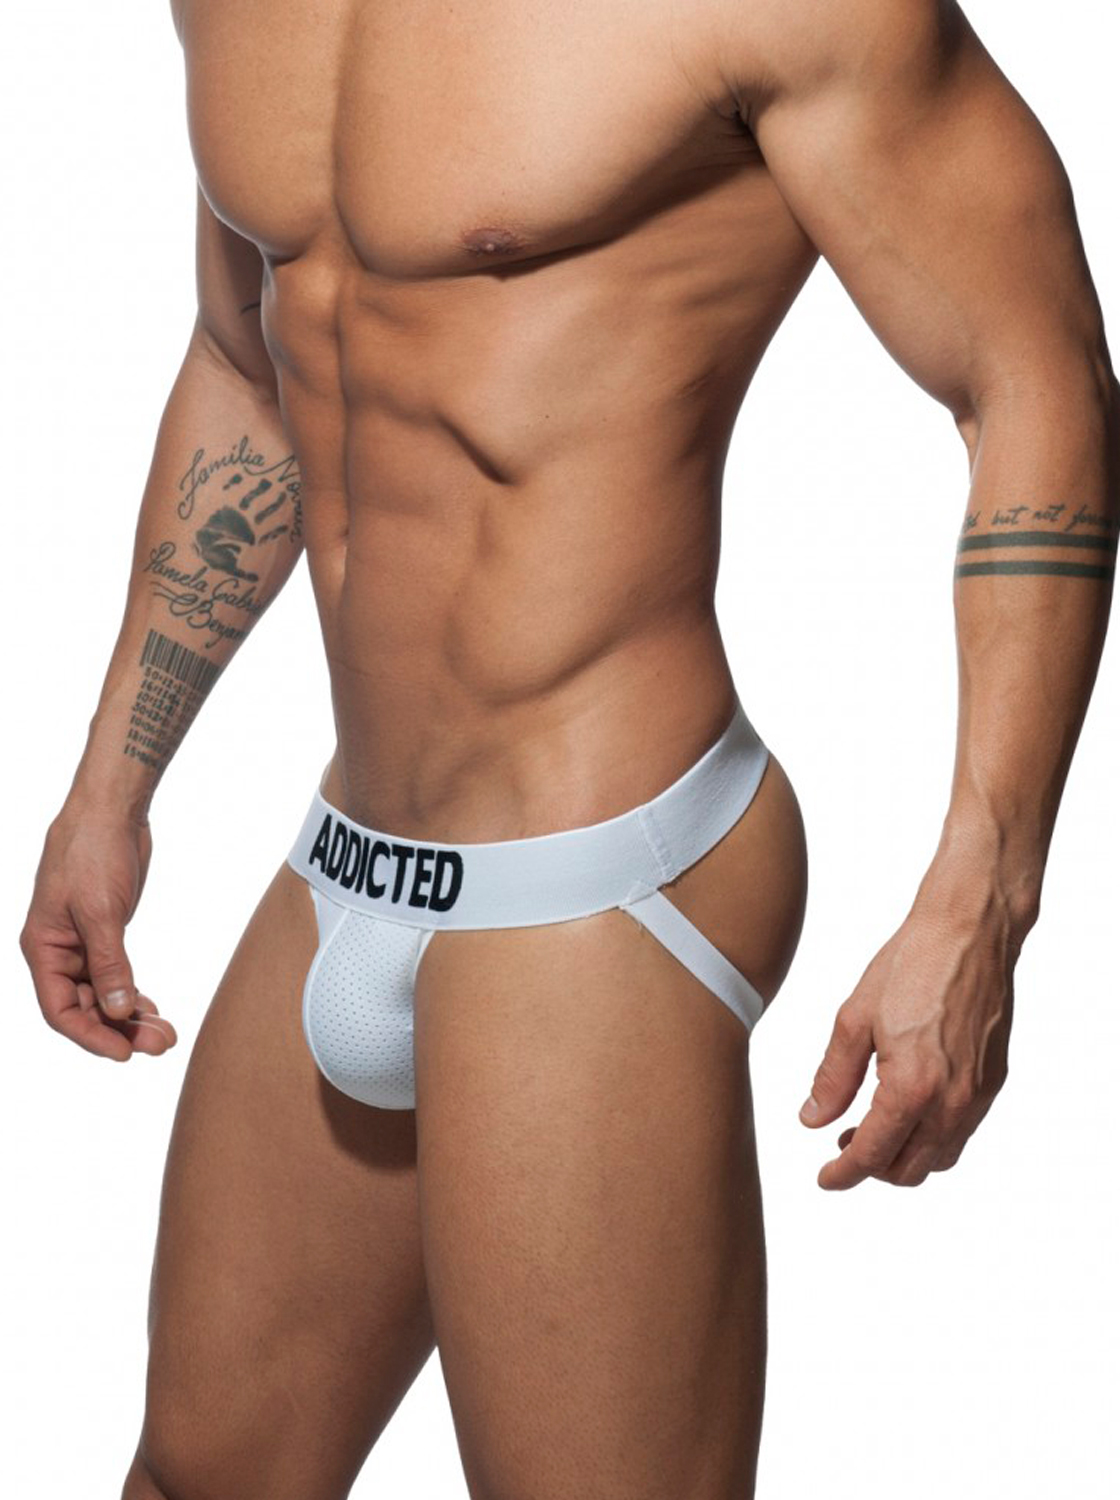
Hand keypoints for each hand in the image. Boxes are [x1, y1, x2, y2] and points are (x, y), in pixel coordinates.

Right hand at [20, 806, 176, 1060]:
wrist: (112, 810)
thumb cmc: (93, 852)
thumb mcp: (101, 912)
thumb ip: (110, 963)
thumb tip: (118, 1011)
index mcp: (43, 948)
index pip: (59, 1010)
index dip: (90, 1036)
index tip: (124, 1054)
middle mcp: (59, 951)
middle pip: (85, 1008)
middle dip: (120, 1030)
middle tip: (160, 1045)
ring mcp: (83, 943)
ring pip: (104, 994)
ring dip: (131, 1016)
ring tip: (165, 1034)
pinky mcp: (106, 932)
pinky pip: (116, 975)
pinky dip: (133, 994)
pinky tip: (152, 1009)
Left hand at [799, 892, 1018, 1188]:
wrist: (969, 933)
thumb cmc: (911, 965)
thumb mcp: (854, 1019)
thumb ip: (832, 1077)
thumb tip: (813, 1119)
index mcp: (911, 1087)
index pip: (872, 1155)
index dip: (843, 1173)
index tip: (825, 1178)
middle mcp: (951, 1102)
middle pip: (908, 1169)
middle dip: (872, 1168)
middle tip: (843, 1146)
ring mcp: (978, 1096)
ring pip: (939, 1157)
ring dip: (904, 1156)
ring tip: (872, 1128)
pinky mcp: (993, 1082)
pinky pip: (961, 1132)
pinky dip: (932, 1137)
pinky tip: (908, 1107)